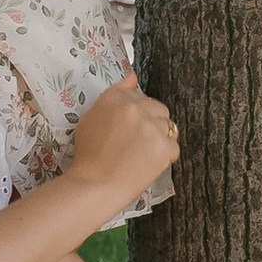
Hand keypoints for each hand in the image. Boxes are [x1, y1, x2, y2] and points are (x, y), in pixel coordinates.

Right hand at [70, 72, 178, 207]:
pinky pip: (173, 147)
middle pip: (158, 108)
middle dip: (151, 123)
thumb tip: (133, 76)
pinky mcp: (165, 147)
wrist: (95, 185)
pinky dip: (165, 157)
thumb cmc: (88, 155)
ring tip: (141, 155)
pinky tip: (147, 164)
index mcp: (116, 98)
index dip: (135, 113)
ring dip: (159, 138)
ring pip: (168, 126)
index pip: (138, 95)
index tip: (128, 128)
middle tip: (135, 143)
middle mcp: (136, 107)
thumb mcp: (91, 118)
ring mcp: (152, 126)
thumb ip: (114, 95)